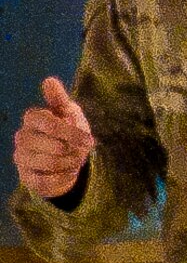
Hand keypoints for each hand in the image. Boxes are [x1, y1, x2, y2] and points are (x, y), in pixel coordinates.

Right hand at [14, 77, 93, 198]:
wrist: (65, 158)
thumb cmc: (68, 130)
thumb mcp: (68, 113)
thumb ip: (59, 100)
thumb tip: (48, 80)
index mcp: (32, 118)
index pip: (47, 122)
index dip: (70, 132)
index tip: (89, 140)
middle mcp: (22, 137)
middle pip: (53, 146)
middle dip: (74, 150)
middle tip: (82, 151)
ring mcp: (21, 157)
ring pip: (50, 164)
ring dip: (71, 164)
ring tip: (76, 160)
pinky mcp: (26, 178)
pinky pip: (46, 182)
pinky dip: (63, 178)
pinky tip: (69, 172)